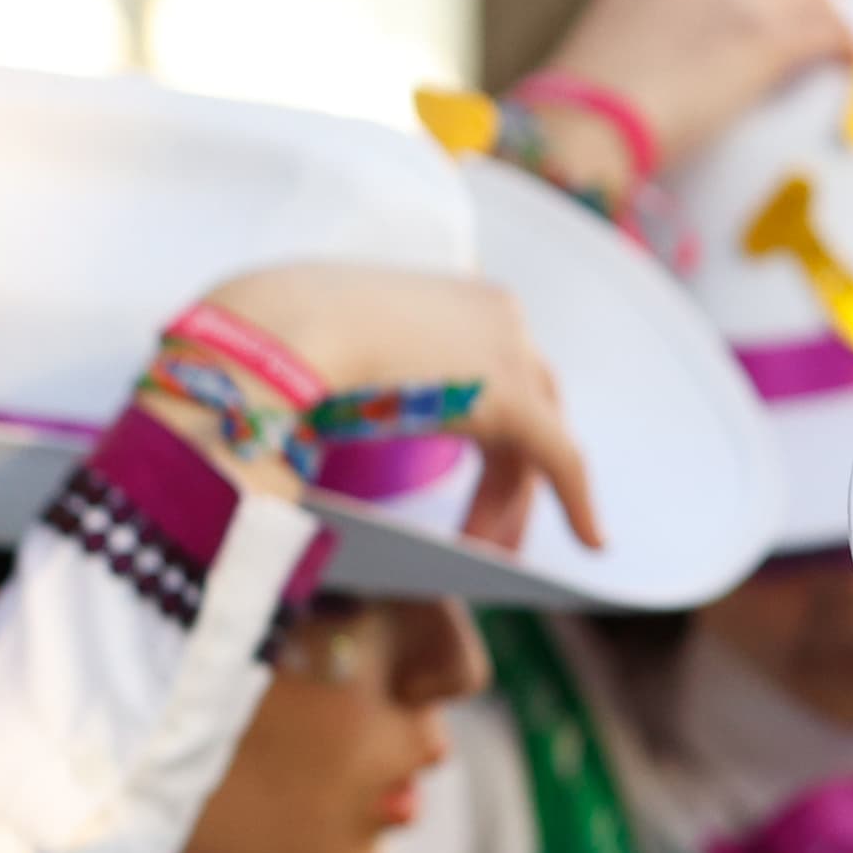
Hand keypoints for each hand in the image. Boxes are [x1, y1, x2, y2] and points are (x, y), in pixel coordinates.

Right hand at [174, 263, 607, 559]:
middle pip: (525, 402)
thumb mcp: (314, 354)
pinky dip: (579, 502)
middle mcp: (488, 311)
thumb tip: (316, 417)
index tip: (479, 468)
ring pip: (538, 438)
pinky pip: (562, 458)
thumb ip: (345, 375)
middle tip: (485, 534)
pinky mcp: (513, 395)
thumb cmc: (260, 345)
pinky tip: (592, 543)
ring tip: (489, 556)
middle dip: (507, 472)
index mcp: (444, 295)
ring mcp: (507, 347)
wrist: (264, 332)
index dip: (492, 424)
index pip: (491, 362)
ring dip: (514, 500)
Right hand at [525, 0, 852, 197]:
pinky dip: (850, 47)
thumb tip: (646, 111)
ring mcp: (727, 1)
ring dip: (838, 27)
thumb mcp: (603, 80)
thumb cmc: (577, 127)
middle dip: (809, 7)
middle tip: (835, 44)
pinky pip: (825, 32)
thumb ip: (636, 72)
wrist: (576, 131)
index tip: (780, 25)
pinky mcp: (758, 38)